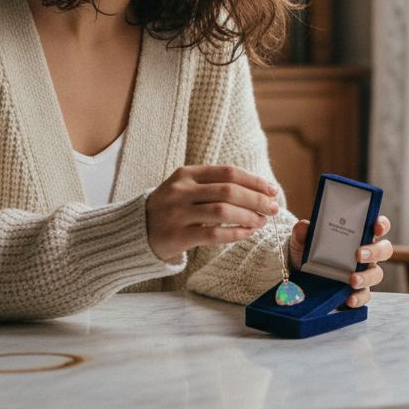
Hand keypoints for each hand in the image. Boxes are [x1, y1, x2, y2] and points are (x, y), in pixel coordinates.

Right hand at [145, 166, 280, 261]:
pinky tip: (247, 233)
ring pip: (223, 212)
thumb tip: (259, 192)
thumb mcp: (186, 189)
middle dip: (256, 199)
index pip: (228, 172)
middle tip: (274, 208)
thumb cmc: (171, 209)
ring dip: (249, 216)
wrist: (134, 231)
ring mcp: (177, 213)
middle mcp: (180, 191)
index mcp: (186, 174)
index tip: (272, 190)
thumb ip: (215, 186)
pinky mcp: (176, 236)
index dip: (254, 181)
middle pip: (229, 191)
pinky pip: (213, 234)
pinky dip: (235, 233)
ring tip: (262, 221)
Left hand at [288, 215, 392, 307]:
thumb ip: (303, 232)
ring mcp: (363, 273)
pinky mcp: (356, 292)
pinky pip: (364, 296)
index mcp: (357, 235)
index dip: (381, 224)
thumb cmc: (307, 251)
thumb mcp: (302, 240)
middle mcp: (365, 254)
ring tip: (352, 280)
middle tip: (359, 254)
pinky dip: (358, 298)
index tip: (377, 227)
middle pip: (384, 250)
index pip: (377, 227)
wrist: (298, 276)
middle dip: (375, 251)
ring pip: (376, 274)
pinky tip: (349, 299)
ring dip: (367, 277)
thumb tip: (304, 227)